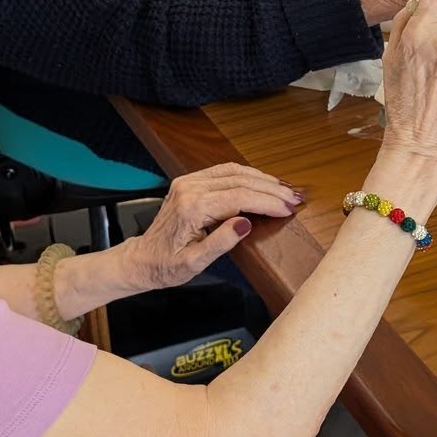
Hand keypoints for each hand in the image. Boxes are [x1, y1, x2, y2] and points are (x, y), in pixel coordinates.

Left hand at [89, 165, 301, 298]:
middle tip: (294, 199)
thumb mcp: (193, 264)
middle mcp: (189, 188)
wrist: (142, 258)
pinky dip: (247, 175)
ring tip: (284, 190)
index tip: (288, 209)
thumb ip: (220, 242)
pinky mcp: (190, 181)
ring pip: (233, 171)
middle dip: (271, 189)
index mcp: (192, 208)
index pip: (239, 197)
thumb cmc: (166, 266)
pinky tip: (262, 183)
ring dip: (262, 179)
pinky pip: (223, 171)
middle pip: (240, 180)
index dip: (267, 202)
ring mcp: (188, 182)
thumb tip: (245, 223)